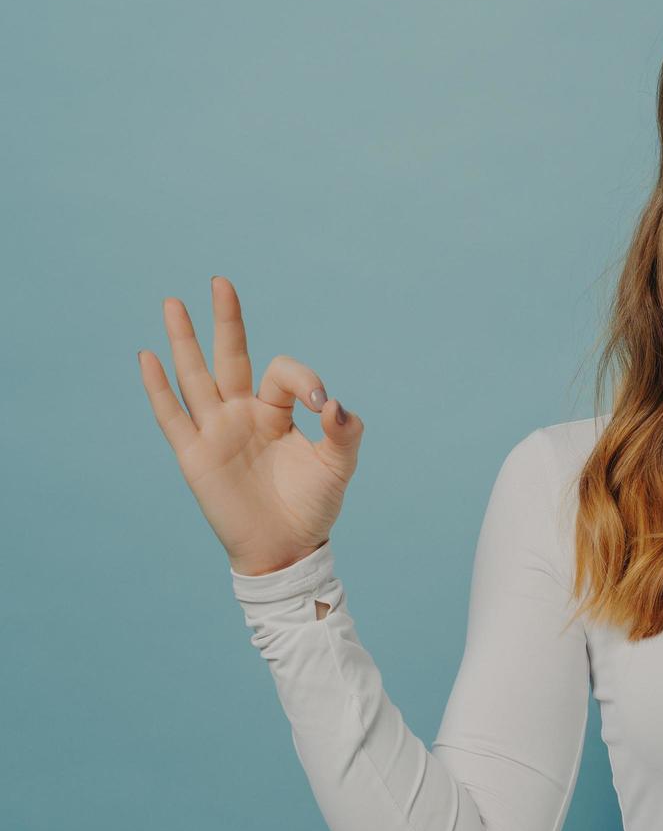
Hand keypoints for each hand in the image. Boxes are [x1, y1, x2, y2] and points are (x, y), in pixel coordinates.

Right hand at [138, 276, 364, 575]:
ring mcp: (216, 432)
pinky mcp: (195, 456)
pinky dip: (158, 388)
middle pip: (230, 357)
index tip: (326, 409)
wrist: (286, 548)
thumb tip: (336, 404)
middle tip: (221, 282)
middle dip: (226, 321)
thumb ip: (345, 432)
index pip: (284, 375)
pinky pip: (172, 417)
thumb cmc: (314, 505)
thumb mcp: (339, 466)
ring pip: (196, 377)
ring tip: (173, 303)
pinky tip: (148, 358)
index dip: (306, 381)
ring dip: (183, 341)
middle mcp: (243, 414)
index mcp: (278, 411)